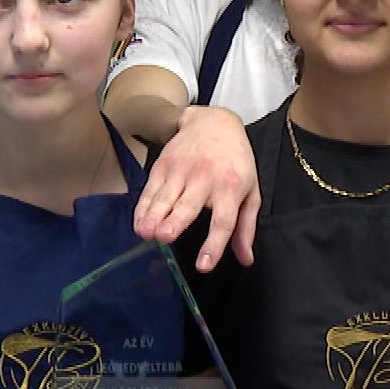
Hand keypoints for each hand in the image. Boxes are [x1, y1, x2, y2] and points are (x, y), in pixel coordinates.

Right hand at [133, 105, 257, 271]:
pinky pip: (151, 190)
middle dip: (176, 221)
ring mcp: (182, 170)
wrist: (214, 123)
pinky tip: (138, 222)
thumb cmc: (235, 162)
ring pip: (165, 197)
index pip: (223, 221)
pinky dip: (143, 207)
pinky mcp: (164, 165)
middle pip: (189, 205)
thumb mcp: (250, 191)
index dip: (213, 244)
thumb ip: (246, 227)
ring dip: (154, 215)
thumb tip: (245, 259)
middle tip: (165, 236)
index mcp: (230, 188)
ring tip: (145, 232)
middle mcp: (205, 179)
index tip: (204, 265)